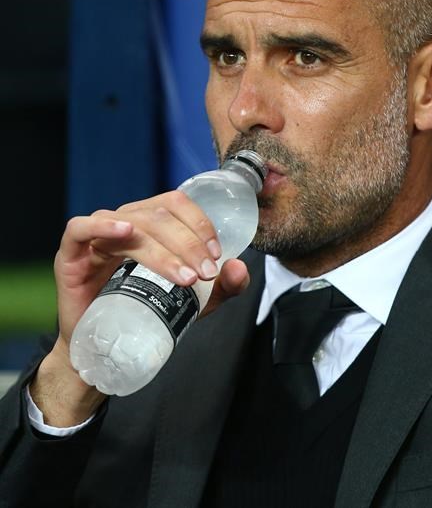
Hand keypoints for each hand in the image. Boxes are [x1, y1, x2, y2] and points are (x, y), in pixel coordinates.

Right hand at [32, 190, 248, 425]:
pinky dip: (102, 226)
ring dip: (162, 249)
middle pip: (158, 216)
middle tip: (205, 274)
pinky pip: (80, 227)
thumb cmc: (148, 311)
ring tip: (184, 277)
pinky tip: (125, 233)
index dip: (199, 224)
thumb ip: (222, 286)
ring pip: (131, 225)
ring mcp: (97, 235)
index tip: (216, 256)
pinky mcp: (72, 253)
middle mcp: (125, 221)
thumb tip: (239, 267)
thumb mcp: (194, 300)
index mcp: (152, 223)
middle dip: (188, 244)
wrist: (106, 346)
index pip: (177, 205)